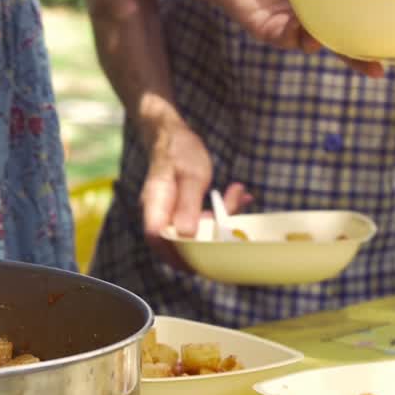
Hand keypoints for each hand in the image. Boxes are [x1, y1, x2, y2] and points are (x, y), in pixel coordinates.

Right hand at [140, 120, 252, 268]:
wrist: (170, 134)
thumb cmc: (178, 150)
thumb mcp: (191, 175)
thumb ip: (188, 205)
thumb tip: (186, 234)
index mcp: (155, 205)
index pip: (158, 240)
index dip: (177, 255)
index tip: (202, 260)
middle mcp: (158, 213)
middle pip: (178, 241)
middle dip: (208, 237)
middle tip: (232, 226)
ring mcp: (168, 213)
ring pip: (192, 232)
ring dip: (219, 221)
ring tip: (239, 197)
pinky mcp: (179, 211)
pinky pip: (199, 220)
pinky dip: (219, 213)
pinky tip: (238, 197)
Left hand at [203, 0, 382, 77]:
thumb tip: (345, 9)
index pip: (349, 15)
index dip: (366, 33)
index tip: (384, 53)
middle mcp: (309, 12)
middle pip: (337, 37)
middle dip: (356, 53)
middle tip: (375, 68)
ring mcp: (290, 25)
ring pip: (317, 41)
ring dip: (326, 38)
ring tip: (325, 28)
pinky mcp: (271, 33)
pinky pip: (293, 41)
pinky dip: (303, 37)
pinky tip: (303, 26)